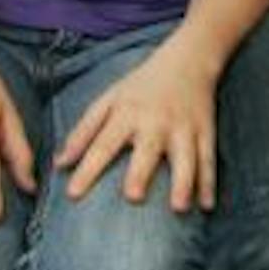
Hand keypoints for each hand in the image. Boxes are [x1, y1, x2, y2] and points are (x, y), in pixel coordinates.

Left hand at [56, 36, 219, 211]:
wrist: (188, 61)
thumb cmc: (141, 86)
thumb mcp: (108, 100)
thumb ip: (83, 131)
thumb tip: (59, 164)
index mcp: (127, 114)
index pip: (103, 145)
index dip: (87, 169)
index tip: (73, 194)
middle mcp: (156, 122)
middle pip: (148, 150)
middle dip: (141, 172)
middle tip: (133, 197)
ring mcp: (184, 128)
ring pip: (186, 157)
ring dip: (184, 183)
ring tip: (180, 208)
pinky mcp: (206, 132)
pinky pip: (208, 160)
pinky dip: (209, 183)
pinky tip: (207, 205)